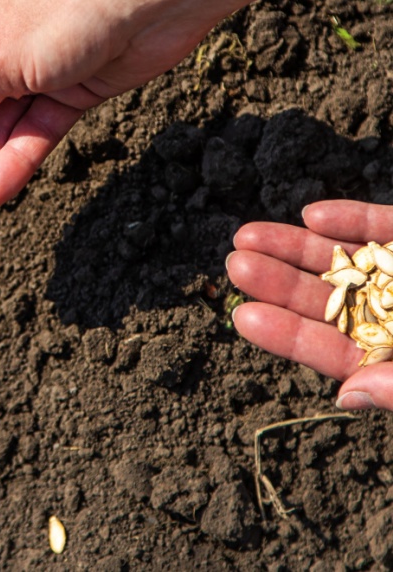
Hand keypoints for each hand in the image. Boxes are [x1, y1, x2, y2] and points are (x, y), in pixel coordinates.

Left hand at [227, 200, 392, 410]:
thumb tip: (346, 395)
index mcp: (391, 358)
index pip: (331, 349)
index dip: (287, 333)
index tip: (242, 317)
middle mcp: (392, 317)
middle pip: (327, 299)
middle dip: (279, 282)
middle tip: (234, 266)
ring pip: (345, 260)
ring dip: (297, 246)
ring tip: (247, 236)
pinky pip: (384, 226)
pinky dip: (352, 220)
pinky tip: (312, 216)